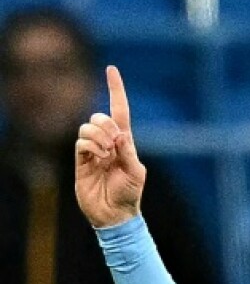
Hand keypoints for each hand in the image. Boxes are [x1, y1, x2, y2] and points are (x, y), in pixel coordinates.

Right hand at [75, 66, 145, 227]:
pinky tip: (97, 158)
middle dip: (107, 126)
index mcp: (125, 142)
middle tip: (114, 145)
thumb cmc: (129, 194)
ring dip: (98, 137)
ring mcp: (93, 150)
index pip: (120, 111)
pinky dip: (89, 145)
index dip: (116, 90)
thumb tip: (119, 134)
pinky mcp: (80, 160)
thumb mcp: (136, 173)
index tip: (111, 70)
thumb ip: (128, 152)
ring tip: (106, 155)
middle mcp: (108, 142)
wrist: (114, 214)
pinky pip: (80, 141)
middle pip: (101, 117)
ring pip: (87, 127)